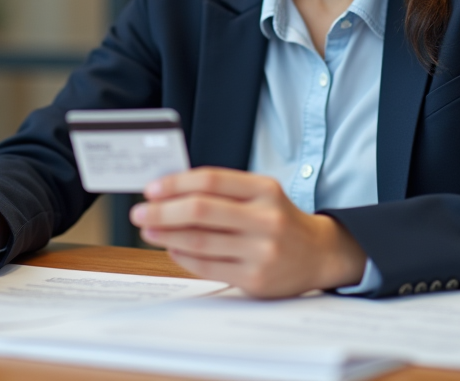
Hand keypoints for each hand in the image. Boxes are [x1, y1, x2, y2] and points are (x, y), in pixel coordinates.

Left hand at [130, 167, 366, 297]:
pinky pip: (207, 266)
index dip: (176, 183)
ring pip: (200, 241)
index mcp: (265, 190)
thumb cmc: (279, 220)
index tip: (152, 188)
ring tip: (148, 230)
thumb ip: (222, 191)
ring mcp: (261, 251)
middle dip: (162, 211)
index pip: (211, 181)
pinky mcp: (255, 278)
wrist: (319, 255)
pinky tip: (171, 248)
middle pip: (201, 210)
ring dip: (166, 235)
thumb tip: (169, 191)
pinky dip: (183, 256)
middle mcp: (266, 219)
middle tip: (139, 212)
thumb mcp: (260, 194)